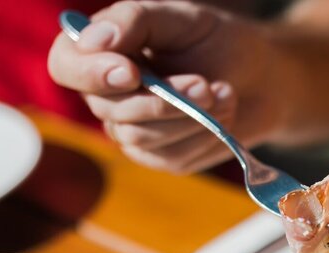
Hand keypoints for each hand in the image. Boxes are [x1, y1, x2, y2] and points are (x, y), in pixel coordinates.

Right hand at [48, 1, 281, 172]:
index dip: (90, 74)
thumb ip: (133, 20)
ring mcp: (133, 132)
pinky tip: (224, 112)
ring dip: (190, 117)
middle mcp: (107, 96)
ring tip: (224, 93)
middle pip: (111, 110)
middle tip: (205, 84)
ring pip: (143, 137)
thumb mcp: (178, 18)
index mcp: (100, 54)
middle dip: (164, 99)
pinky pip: (171, 156)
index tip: (130, 72)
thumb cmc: (215, 42)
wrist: (263, 77)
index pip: (65, 66)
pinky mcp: (163, 158)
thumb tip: (93, 40)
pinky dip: (204, 135)